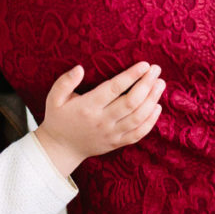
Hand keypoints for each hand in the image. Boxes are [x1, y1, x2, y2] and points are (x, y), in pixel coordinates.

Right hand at [34, 62, 163, 176]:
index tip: (144, 64)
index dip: (131, 76)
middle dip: (147, 84)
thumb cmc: (58, 118)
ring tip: (160, 84)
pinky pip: (138, 133)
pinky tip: (157, 107)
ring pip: (138, 117)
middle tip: (156, 70)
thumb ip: (65, 82)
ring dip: (152, 99)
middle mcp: (102, 121)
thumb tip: (80, 68)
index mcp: (88, 107)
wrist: (60, 149)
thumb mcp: (54, 98)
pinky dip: (151, 121)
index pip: (114, 89)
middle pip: (131, 102)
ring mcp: (111, 134)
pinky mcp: (117, 143)